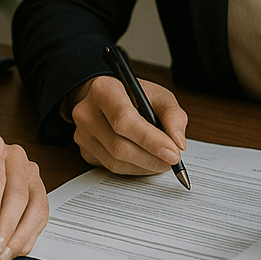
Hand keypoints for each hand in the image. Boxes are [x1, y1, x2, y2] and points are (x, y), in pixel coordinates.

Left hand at [0, 133, 47, 259]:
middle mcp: (14, 157)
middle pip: (17, 191)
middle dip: (7, 223)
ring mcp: (28, 176)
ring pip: (34, 204)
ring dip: (19, 234)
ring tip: (2, 254)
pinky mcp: (36, 196)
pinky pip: (40, 217)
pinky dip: (26, 237)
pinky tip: (11, 252)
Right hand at [67, 75, 187, 174]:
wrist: (109, 99)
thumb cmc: (135, 96)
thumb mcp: (159, 96)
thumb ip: (173, 116)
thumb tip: (178, 144)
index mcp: (104, 90)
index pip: (124, 119)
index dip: (150, 140)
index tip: (173, 153)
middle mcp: (87, 112)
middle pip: (119, 145)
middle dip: (151, 158)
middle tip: (172, 161)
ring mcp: (82, 134)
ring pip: (115, 162)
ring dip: (144, 167)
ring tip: (162, 162)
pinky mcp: (85, 151)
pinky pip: (111, 168)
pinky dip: (134, 169)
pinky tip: (146, 162)